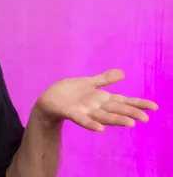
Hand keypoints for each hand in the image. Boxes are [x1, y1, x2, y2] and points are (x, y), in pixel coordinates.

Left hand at [34, 69, 158, 131]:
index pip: (123, 101)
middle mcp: (96, 107)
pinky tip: (100, 129)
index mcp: (101, 98)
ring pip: (103, 116)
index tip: (155, 107)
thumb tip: (123, 73)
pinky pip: (82, 119)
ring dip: (116, 120)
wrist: (48, 100)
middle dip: (130, 113)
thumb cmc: (69, 93)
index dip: (138, 103)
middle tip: (146, 119)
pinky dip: (91, 124)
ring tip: (130, 123)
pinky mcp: (71, 112)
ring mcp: (84, 111)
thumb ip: (104, 80)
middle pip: (116, 109)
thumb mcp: (88, 83)